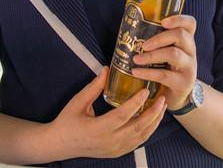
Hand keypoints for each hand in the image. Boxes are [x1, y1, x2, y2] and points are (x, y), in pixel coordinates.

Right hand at [47, 67, 165, 158]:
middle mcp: (108, 141)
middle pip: (137, 128)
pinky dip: (148, 130)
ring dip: (154, 122)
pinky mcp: (117, 152)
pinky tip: (154, 119)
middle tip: (162, 98)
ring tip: (162, 107)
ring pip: (141, 137)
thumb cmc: (67, 122)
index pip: (122, 115)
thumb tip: (106, 69)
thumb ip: (93, 87)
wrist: (59, 144)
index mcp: (97, 129)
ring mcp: (114, 149)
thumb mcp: (77, 102)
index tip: (146, 90)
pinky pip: (137, 142)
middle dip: (153, 113)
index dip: (136, 103)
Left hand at [132, 15, 197, 110]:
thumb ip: (158, 43)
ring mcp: (189, 67)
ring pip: (173, 54)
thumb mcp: (167, 54)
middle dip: (159, 38)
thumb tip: (131, 31)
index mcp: (186, 41)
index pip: (190, 24)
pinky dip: (148, 72)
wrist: (176, 97)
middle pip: (181, 35)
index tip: (163, 21)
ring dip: (152, 55)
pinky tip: (136, 72)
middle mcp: (191, 52)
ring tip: (136, 59)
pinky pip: (164, 75)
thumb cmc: (168, 70)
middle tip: (143, 45)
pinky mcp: (183, 83)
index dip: (179, 19)